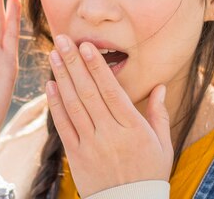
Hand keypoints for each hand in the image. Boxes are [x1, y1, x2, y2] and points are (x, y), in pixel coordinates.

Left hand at [45, 36, 172, 196]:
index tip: (86, 46)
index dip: (97, 66)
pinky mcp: (76, 155)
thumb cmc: (149, 174)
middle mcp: (110, 133)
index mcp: (133, 128)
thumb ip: (158, 114)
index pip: (111, 90)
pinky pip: (63, 126)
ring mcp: (91, 144)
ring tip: (53, 55)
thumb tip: (160, 87)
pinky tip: (50, 85)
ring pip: (73, 105)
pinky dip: (55, 105)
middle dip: (73, 63)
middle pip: (88, 92)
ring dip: (62, 77)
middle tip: (62, 40)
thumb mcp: (163, 145)